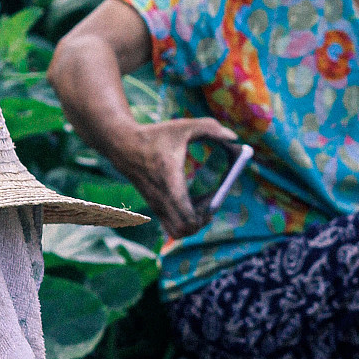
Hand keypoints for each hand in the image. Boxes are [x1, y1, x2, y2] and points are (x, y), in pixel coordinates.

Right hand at [118, 118, 240, 239]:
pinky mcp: (154, 208)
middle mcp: (162, 199)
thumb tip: (235, 139)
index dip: (205, 214)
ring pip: (178, 232)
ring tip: (202, 203)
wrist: (123, 145)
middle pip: (185, 230)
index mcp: (170, 182)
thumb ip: (211, 128)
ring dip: (194, 223)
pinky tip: (191, 200)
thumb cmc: (156, 136)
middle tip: (211, 203)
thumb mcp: (184, 127)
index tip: (215, 197)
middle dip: (202, 221)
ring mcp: (156, 206)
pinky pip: (173, 225)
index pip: (187, 216)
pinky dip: (185, 219)